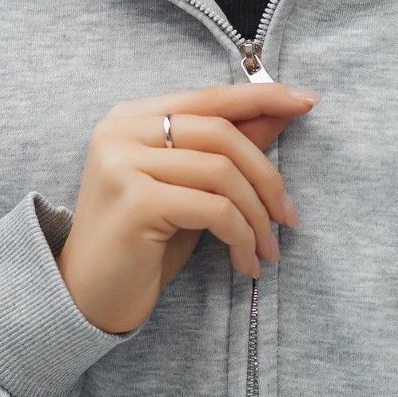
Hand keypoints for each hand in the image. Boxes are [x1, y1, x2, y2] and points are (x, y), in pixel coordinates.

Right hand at [54, 82, 321, 333]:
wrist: (89, 299)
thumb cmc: (143, 244)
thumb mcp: (192, 189)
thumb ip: (228, 147)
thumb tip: (282, 108)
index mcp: (132, 118)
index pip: (210, 97)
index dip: (262, 97)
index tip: (308, 102)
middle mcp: (121, 132)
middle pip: (222, 134)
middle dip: (267, 178)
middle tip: (289, 219)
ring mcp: (123, 164)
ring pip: (223, 173)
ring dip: (258, 217)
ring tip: (268, 250)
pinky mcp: (136, 201)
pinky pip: (214, 209)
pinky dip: (242, 236)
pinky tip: (245, 263)